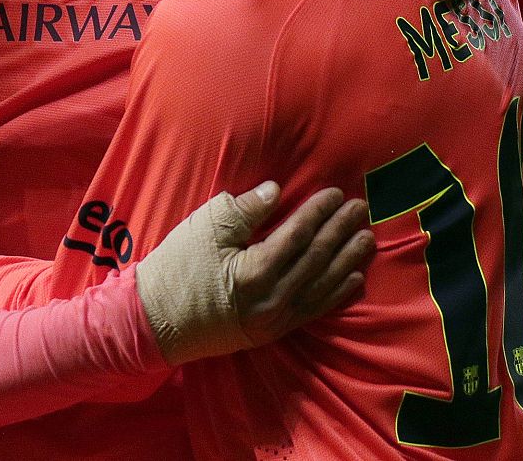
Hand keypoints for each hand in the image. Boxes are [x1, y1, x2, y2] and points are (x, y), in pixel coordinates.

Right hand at [135, 182, 373, 365]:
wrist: (155, 320)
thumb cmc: (177, 268)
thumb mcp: (204, 228)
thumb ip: (244, 209)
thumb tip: (277, 192)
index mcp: (254, 270)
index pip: (297, 235)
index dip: (318, 212)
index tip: (334, 192)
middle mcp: (272, 298)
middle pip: (316, 259)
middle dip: (340, 232)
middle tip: (360, 208)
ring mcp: (275, 319)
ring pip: (322, 286)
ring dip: (347, 260)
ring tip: (366, 238)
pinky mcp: (273, 331)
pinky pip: (313, 311)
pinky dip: (336, 294)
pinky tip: (353, 279)